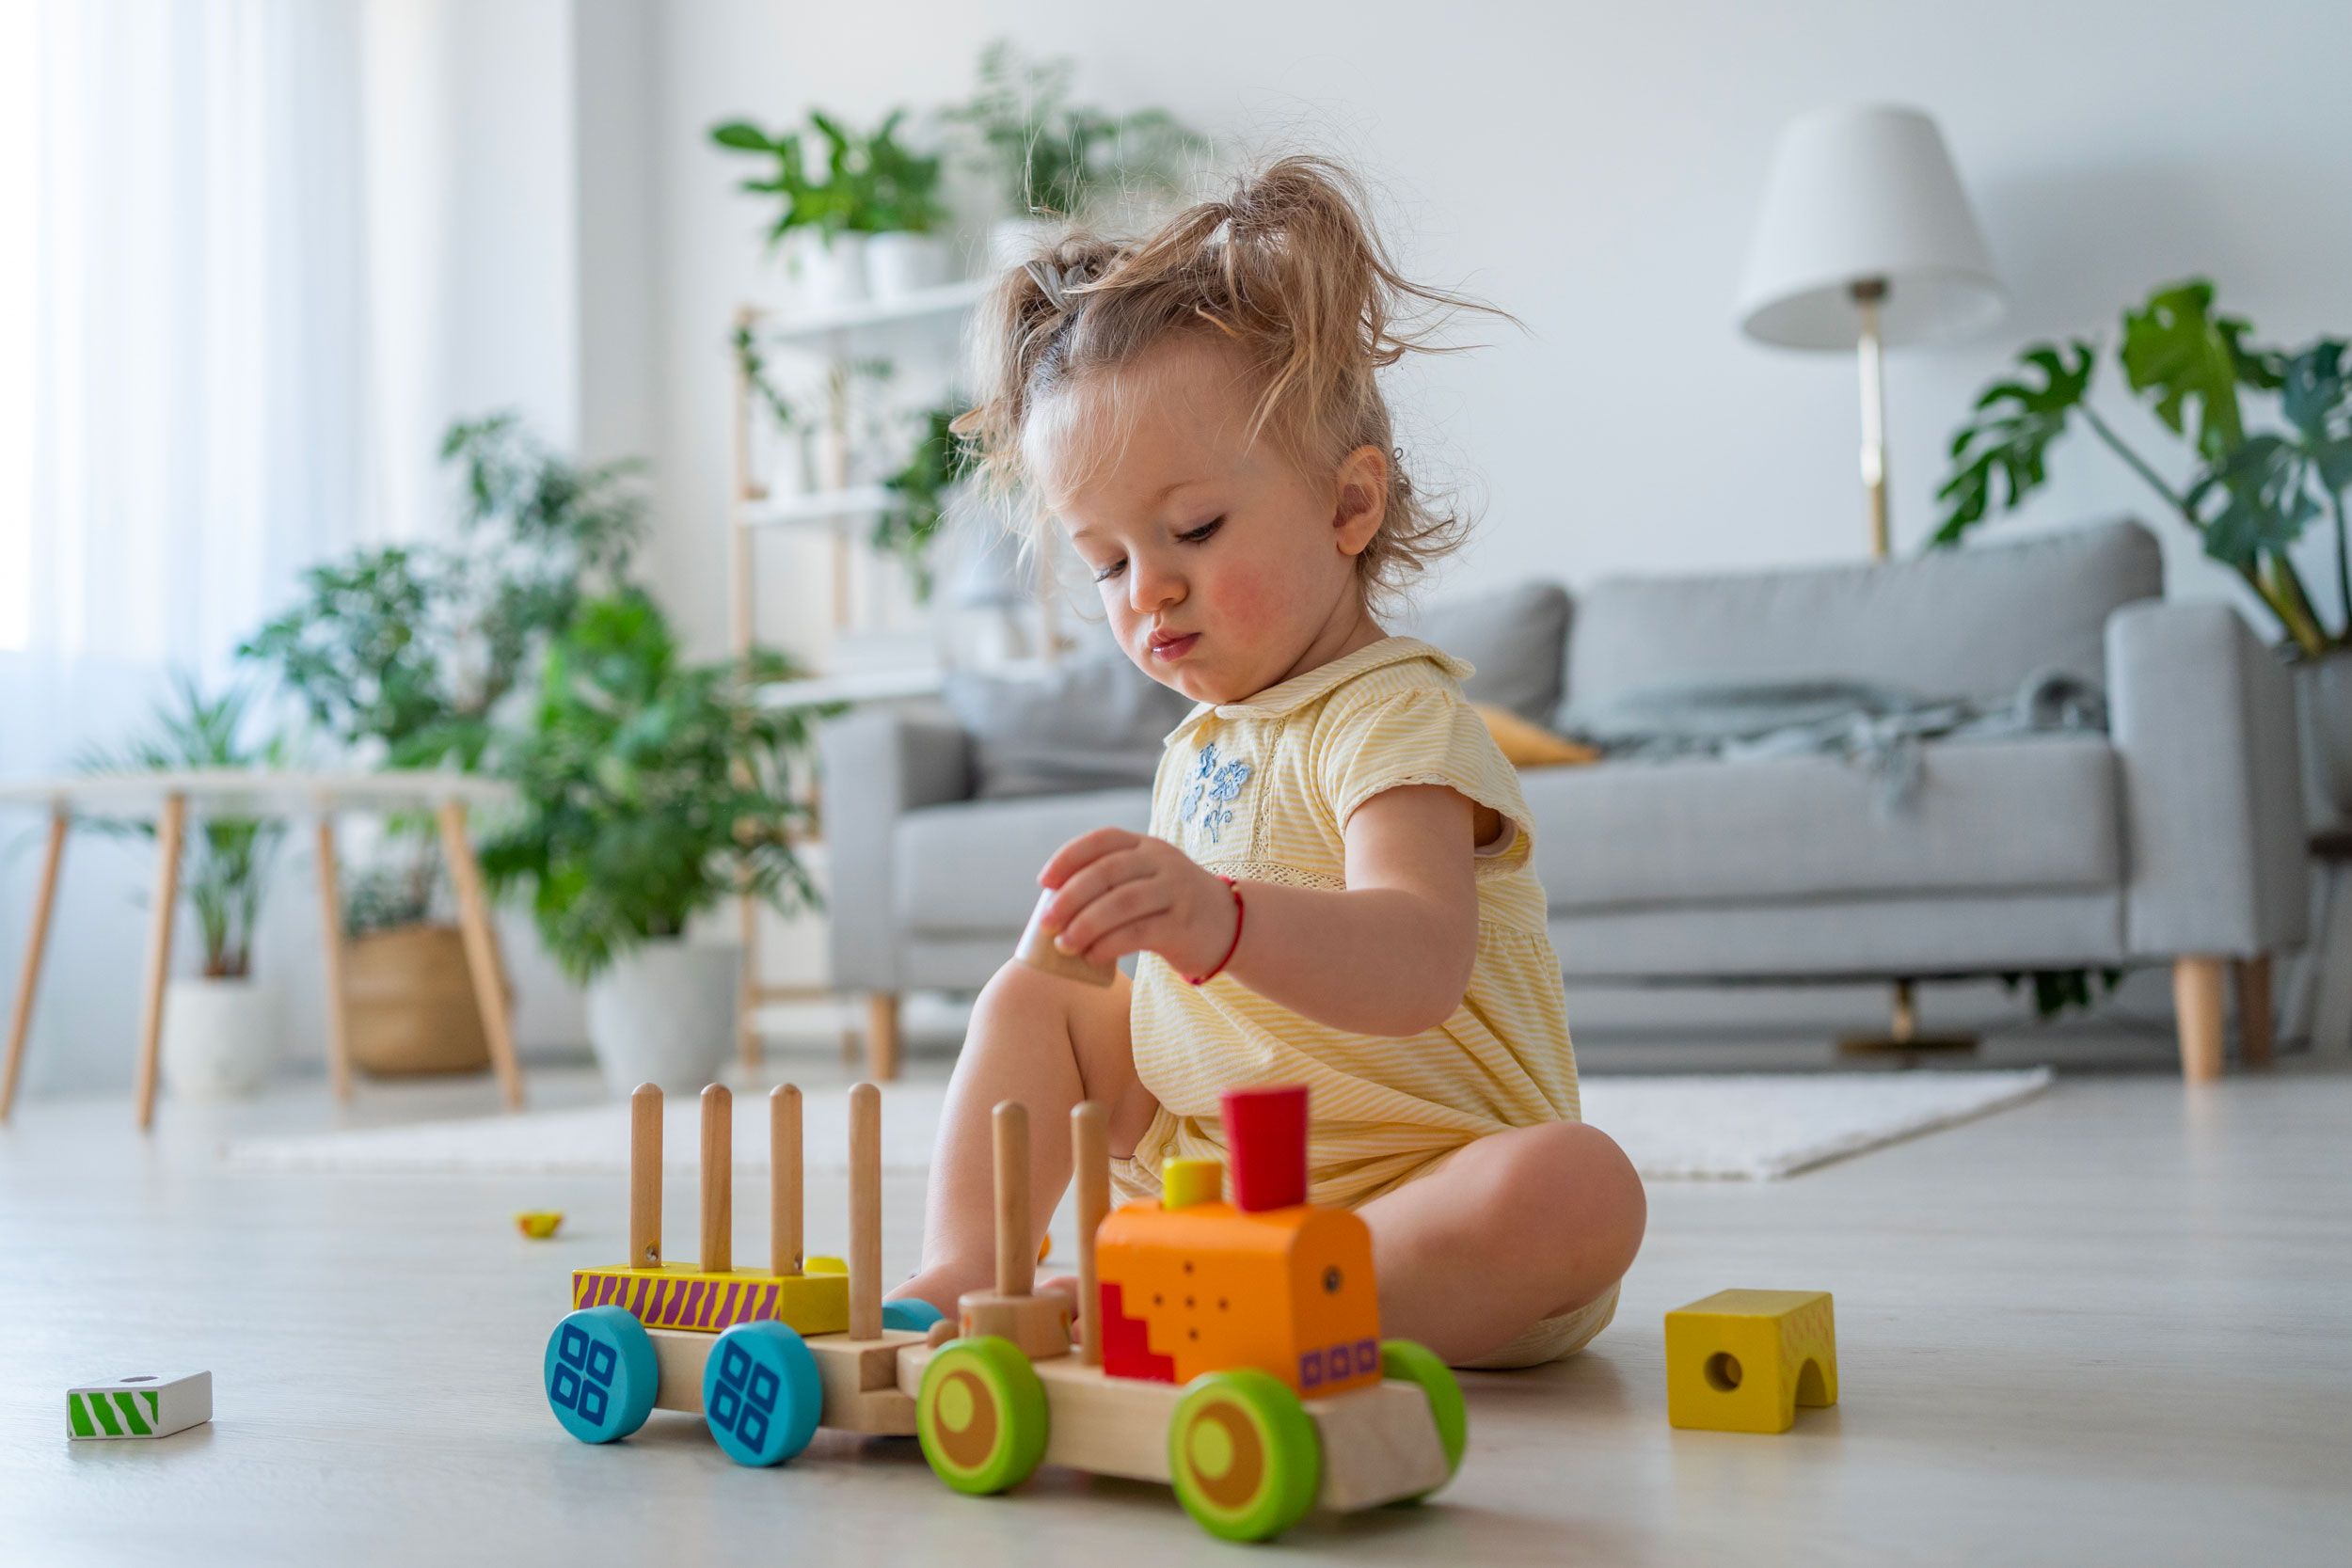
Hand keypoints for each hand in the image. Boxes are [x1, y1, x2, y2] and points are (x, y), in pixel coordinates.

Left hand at [1037, 828, 1236, 975]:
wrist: (1230, 926)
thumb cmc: (1170, 906)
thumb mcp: (1146, 880)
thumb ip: (1109, 884)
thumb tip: (1051, 907)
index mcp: (1147, 845)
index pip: (1102, 840)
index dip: (1068, 857)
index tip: (1044, 882)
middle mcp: (1163, 862)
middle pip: (1107, 872)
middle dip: (1070, 897)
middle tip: (1046, 922)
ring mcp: (1176, 891)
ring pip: (1122, 903)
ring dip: (1085, 925)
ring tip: (1064, 945)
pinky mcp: (1183, 925)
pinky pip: (1139, 932)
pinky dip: (1109, 945)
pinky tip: (1091, 956)